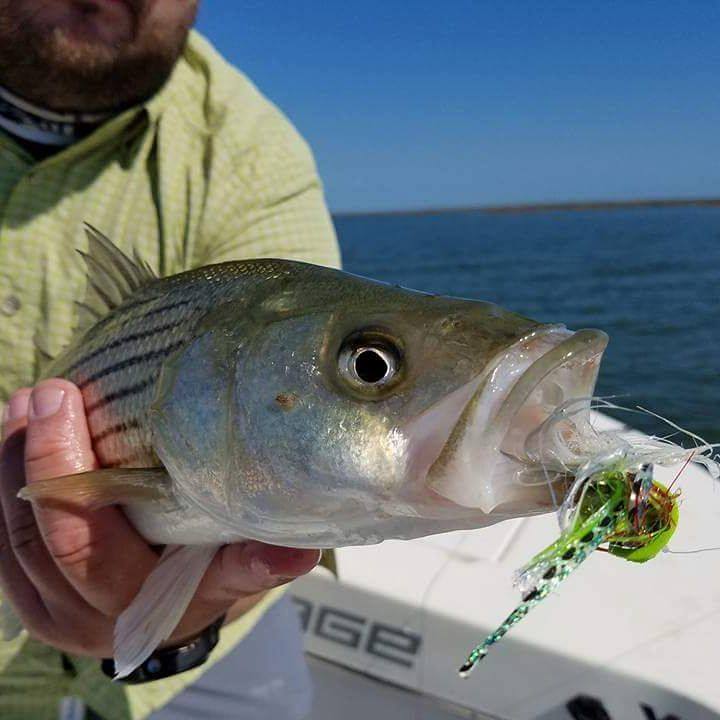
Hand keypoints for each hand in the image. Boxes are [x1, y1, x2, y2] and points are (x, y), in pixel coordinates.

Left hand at [0, 379, 319, 657]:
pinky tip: (12, 437)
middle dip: (49, 461)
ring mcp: (47, 610)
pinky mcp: (21, 595)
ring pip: (13, 538)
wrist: (155, 615)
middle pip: (56, 542)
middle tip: (54, 395)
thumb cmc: (197, 577)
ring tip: (26, 402)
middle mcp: (90, 619)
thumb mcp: (227, 570)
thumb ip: (254, 559)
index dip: (127, 515)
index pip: (131, 568)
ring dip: (12, 463)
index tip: (147, 465)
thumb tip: (303, 548)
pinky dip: (1, 483)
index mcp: (151, 610)